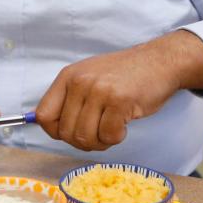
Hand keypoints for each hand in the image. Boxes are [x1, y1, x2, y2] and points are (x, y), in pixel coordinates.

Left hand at [35, 30, 202, 151]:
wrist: (159, 61)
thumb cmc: (124, 75)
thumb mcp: (88, 78)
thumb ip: (69, 100)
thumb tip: (48, 127)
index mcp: (68, 77)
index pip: (44, 115)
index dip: (56, 131)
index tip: (72, 131)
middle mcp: (80, 82)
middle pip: (65, 132)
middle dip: (83, 141)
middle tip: (100, 132)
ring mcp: (99, 90)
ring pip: (85, 137)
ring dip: (100, 141)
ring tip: (112, 127)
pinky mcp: (120, 101)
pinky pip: (108, 136)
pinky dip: (117, 137)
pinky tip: (124, 124)